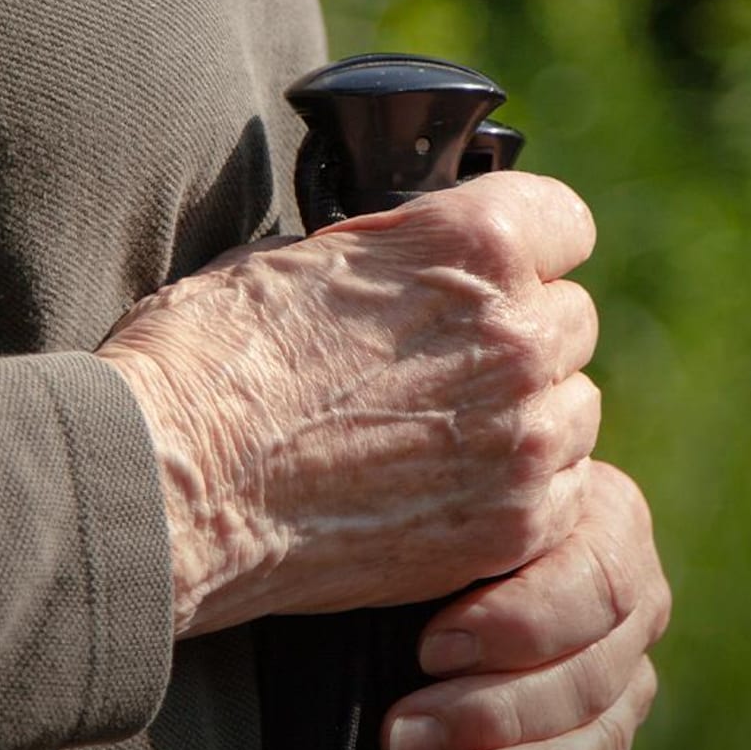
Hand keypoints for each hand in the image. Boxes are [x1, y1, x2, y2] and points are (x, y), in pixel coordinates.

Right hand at [98, 171, 597, 636]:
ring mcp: (522, 439)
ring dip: (530, 420)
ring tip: (450, 440)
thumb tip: (422, 263)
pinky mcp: (510, 526)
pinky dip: (525, 494)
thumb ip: (398, 255)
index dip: (529, 250)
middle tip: (454, 372)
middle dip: (520, 340)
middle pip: (572, 323)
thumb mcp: (299, 256)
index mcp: (474, 247)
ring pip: (576, 412)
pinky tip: (455, 494)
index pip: (566, 223)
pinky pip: (567, 494)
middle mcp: (516, 337)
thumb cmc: (209, 361)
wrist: (173, 486)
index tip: (504, 277)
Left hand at [381, 461, 670, 749]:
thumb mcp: (446, 506)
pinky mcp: (600, 743)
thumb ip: (461, 510)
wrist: (416, 564)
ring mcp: (626, 680)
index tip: (431, 650)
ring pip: (600, 740)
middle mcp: (631, 604)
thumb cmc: (424, 516)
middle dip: (494, 712)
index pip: (596, 583)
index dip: (522, 625)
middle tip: (405, 737)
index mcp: (607, 523)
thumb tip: (431, 548)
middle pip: (592, 674)